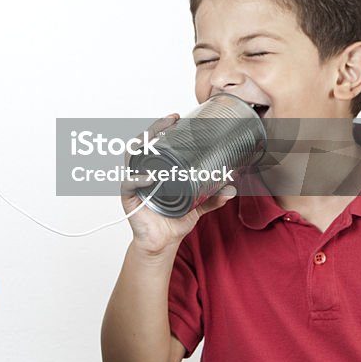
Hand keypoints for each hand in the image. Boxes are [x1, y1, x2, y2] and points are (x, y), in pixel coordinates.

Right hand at [121, 114, 236, 255]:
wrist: (163, 243)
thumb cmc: (175, 219)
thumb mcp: (198, 205)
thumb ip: (213, 197)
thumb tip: (231, 188)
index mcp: (158, 168)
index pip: (156, 142)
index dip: (162, 127)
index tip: (176, 118)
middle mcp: (143, 171)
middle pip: (143, 143)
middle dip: (154, 129)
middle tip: (169, 122)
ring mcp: (135, 182)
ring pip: (132, 157)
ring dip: (142, 146)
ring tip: (155, 141)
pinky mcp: (129, 197)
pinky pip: (129, 184)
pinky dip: (138, 179)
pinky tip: (149, 177)